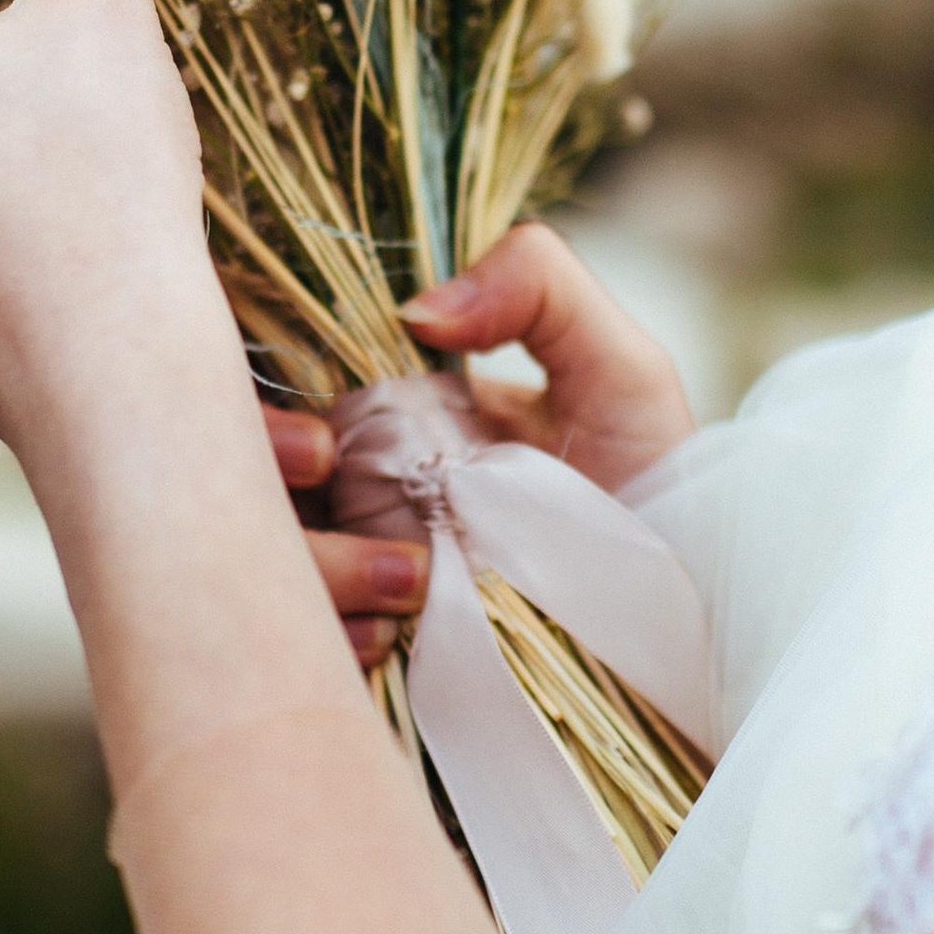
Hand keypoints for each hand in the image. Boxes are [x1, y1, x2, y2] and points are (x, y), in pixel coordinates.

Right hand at [262, 225, 695, 665]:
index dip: (266, 408)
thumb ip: (539, 287)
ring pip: (270, 561)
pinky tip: (393, 636)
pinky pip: (311, 643)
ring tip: (410, 582)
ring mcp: (363, 571)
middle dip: (264, 477)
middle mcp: (363, 487)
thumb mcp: (621, 370)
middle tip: (324, 478)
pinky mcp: (376, 646)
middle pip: (251, 473)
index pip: (292, 388)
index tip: (314, 439)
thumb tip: (418, 310)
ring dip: (317, 567)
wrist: (682, 627)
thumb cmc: (654, 487)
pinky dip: (337, 636)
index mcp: (399, 411)